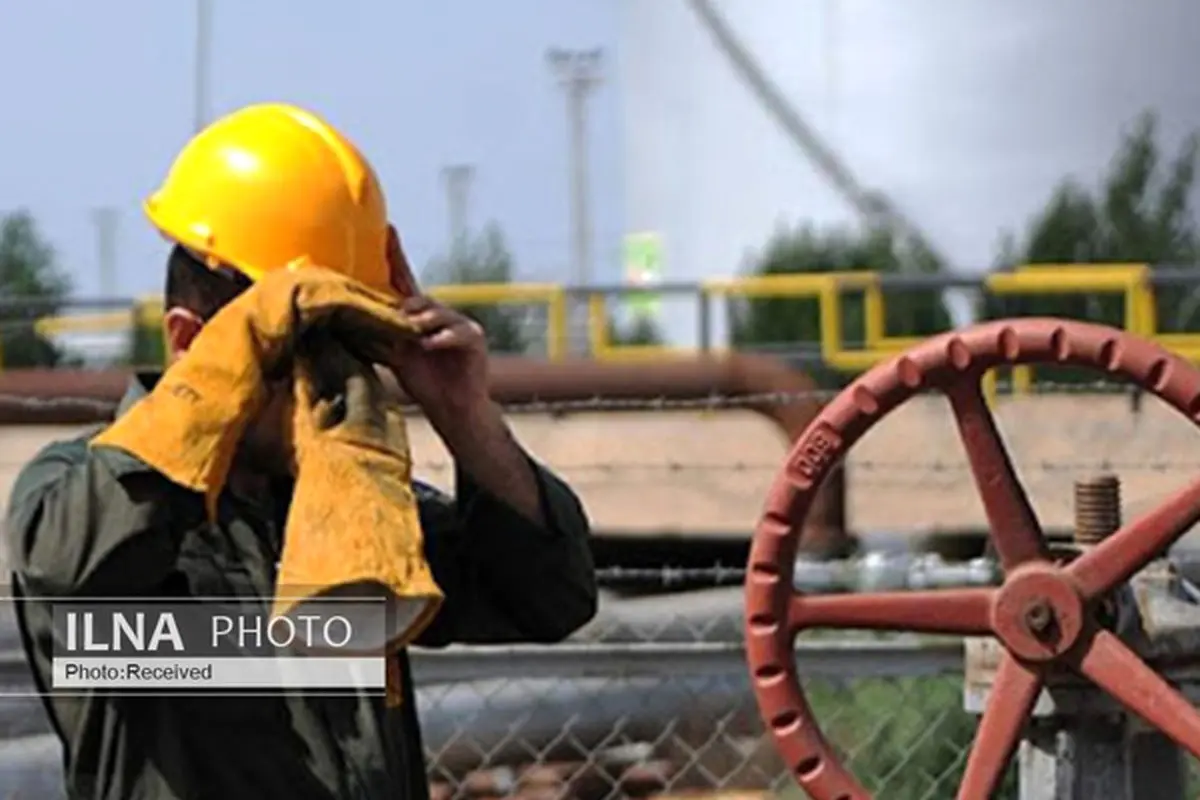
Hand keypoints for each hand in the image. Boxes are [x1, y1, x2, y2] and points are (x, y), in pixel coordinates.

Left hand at [384, 225, 490, 421]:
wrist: (453, 410)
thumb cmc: (424, 384)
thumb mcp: (395, 357)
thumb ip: (378, 337)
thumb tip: (346, 321)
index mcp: (420, 317)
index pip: (405, 280)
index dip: (395, 256)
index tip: (387, 230)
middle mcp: (441, 316)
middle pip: (421, 298)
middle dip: (408, 307)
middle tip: (398, 320)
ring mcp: (461, 326)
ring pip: (438, 313)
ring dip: (423, 322)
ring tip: (414, 333)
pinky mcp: (475, 340)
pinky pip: (456, 332)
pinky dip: (441, 339)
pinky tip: (430, 346)